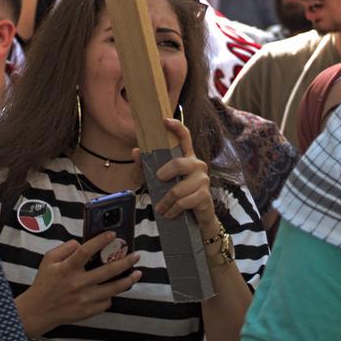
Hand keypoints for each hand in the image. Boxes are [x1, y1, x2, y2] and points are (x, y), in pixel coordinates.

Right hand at [15, 231, 142, 336]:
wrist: (39, 311)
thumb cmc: (44, 283)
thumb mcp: (48, 259)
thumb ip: (65, 248)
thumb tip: (82, 243)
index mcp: (67, 268)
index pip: (86, 251)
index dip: (101, 241)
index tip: (113, 234)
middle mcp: (78, 283)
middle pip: (108, 270)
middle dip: (126, 261)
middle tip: (136, 256)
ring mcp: (84, 299)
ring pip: (113, 289)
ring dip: (128, 280)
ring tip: (137, 273)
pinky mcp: (88, 311)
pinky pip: (106, 302)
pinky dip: (110, 295)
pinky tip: (112, 290)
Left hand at [146, 115, 220, 235]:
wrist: (197, 219)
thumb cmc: (178, 196)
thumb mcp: (161, 182)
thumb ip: (147, 167)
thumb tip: (135, 152)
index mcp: (186, 158)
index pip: (184, 137)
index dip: (176, 127)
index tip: (165, 120)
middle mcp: (197, 165)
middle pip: (178, 163)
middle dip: (164, 174)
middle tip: (157, 180)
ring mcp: (203, 180)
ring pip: (178, 188)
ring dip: (165, 202)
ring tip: (160, 209)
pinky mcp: (204, 195)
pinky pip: (184, 202)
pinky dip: (173, 210)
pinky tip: (170, 214)